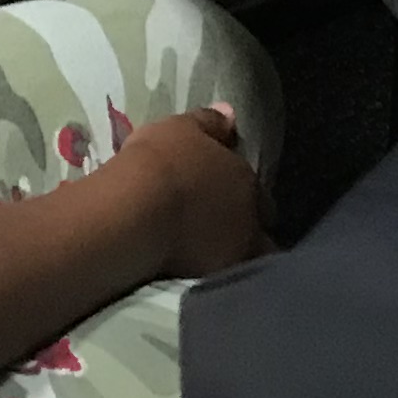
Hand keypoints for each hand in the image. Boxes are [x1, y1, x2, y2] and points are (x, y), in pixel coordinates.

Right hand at [119, 105, 267, 278]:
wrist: (135, 210)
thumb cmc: (161, 162)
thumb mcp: (182, 128)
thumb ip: (210, 123)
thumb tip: (230, 115)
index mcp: (247, 182)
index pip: (262, 196)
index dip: (249, 198)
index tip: (231, 199)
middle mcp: (249, 220)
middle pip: (261, 232)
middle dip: (249, 231)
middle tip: (223, 230)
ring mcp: (233, 254)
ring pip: (244, 262)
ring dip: (232, 258)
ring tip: (208, 257)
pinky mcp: (211, 282)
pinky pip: (219, 282)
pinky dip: (211, 278)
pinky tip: (193, 274)